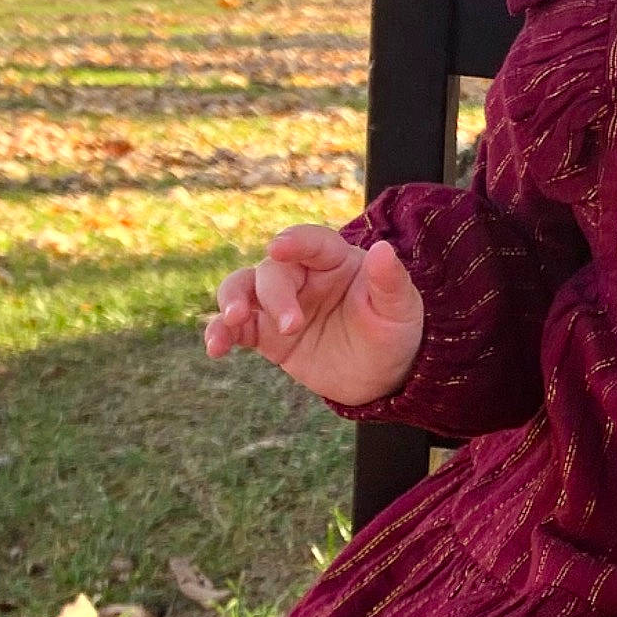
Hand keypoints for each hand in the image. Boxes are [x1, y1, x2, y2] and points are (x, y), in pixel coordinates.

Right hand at [203, 225, 424, 407]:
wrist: (381, 374)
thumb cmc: (393, 331)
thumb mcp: (401, 309)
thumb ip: (390, 281)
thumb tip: (383, 249)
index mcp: (335, 259)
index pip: (312, 242)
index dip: (294, 242)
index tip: (277, 248)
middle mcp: (302, 275)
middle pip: (273, 271)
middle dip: (274, 294)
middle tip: (291, 326)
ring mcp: (279, 303)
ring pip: (242, 289)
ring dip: (231, 301)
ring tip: (231, 321)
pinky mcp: (264, 333)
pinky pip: (235, 327)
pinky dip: (220, 333)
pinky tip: (216, 348)